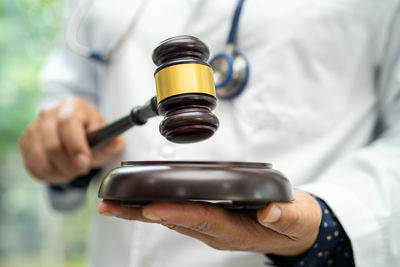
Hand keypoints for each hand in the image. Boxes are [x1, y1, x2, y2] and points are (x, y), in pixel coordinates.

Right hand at [19, 95, 122, 184]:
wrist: (74, 130)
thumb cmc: (92, 133)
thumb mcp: (106, 135)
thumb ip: (112, 141)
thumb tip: (115, 143)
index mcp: (72, 106)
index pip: (68, 124)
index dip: (75, 146)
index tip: (84, 163)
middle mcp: (49, 113)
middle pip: (53, 146)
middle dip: (70, 165)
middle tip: (82, 169)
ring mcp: (33, 128)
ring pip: (42, 160)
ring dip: (60, 173)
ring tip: (73, 171)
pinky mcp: (24, 142)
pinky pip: (33, 167)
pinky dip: (49, 176)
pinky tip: (61, 171)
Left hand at [98, 190, 321, 255]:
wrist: (295, 232)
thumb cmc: (295, 223)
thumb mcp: (298, 219)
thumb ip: (287, 216)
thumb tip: (271, 211)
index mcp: (236, 231)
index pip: (202, 220)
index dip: (177, 213)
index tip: (150, 207)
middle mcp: (217, 232)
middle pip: (175, 221)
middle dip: (141, 214)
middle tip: (109, 206)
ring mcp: (210, 227)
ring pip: (171, 218)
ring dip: (141, 211)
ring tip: (113, 202)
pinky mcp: (209, 220)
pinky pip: (178, 214)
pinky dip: (156, 207)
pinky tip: (139, 201)